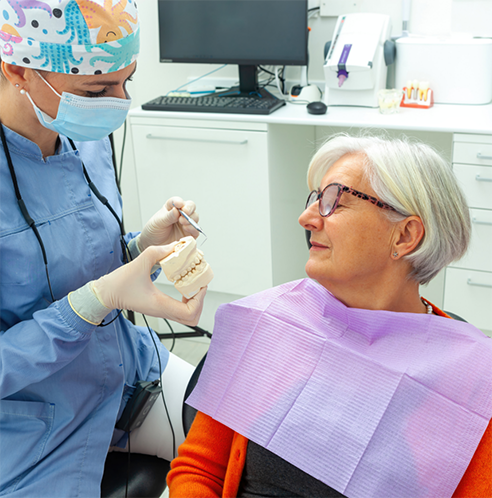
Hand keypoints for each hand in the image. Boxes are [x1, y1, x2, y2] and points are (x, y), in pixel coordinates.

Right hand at [92, 244, 206, 325]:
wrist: (106, 294)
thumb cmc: (119, 282)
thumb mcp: (139, 262)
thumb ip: (158, 252)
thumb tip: (175, 246)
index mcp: (160, 304)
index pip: (190, 313)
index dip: (199, 299)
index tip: (199, 285)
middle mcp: (163, 311)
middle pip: (193, 319)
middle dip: (201, 302)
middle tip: (198, 285)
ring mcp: (162, 311)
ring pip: (188, 317)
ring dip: (195, 303)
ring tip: (193, 286)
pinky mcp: (160, 308)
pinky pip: (180, 311)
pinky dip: (188, 302)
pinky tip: (183, 287)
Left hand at [138, 197, 198, 251]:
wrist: (153, 244)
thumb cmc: (154, 231)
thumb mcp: (159, 222)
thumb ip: (169, 216)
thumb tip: (176, 210)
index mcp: (172, 208)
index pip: (178, 201)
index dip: (179, 202)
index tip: (178, 204)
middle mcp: (181, 214)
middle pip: (190, 207)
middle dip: (189, 209)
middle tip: (184, 213)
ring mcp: (186, 224)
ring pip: (195, 217)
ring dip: (191, 219)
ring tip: (183, 222)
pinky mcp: (190, 234)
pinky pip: (195, 230)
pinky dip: (193, 228)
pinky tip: (186, 228)